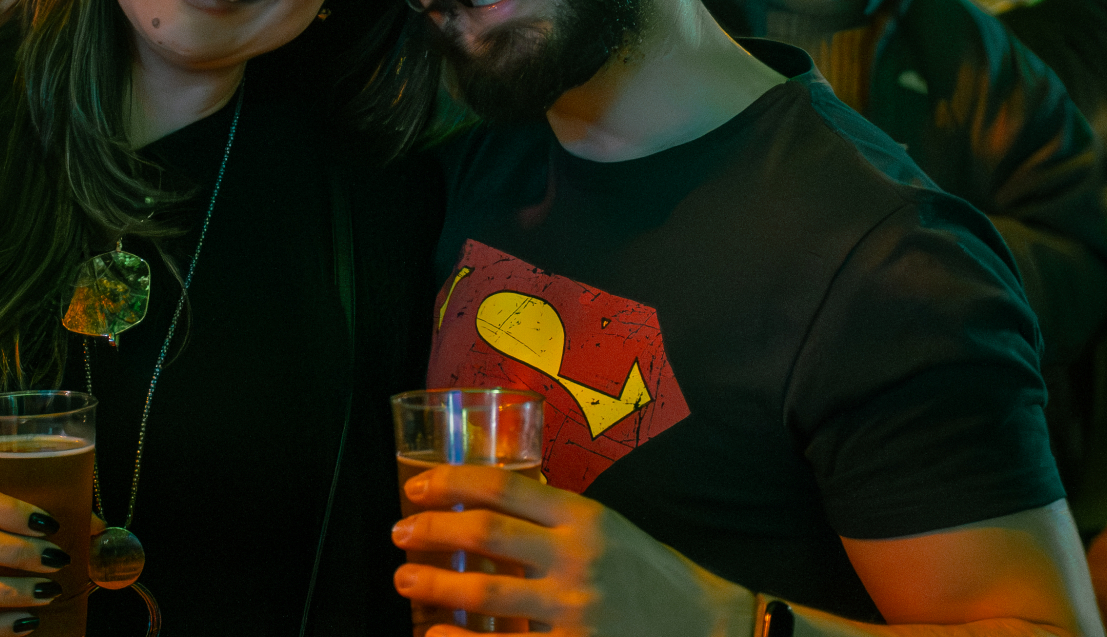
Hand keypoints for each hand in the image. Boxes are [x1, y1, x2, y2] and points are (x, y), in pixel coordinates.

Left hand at [391, 465, 750, 636]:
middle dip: (430, 529)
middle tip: (399, 532)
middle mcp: (576, 557)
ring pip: (483, 591)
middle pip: (484, 532)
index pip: (504, 485)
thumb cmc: (649, 574)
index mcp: (583, 516)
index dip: (451, 482)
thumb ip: (556, 519)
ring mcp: (573, 609)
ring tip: (405, 578)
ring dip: (433, 583)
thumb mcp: (608, 528)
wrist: (707, 626)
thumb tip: (488, 506)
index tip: (417, 486)